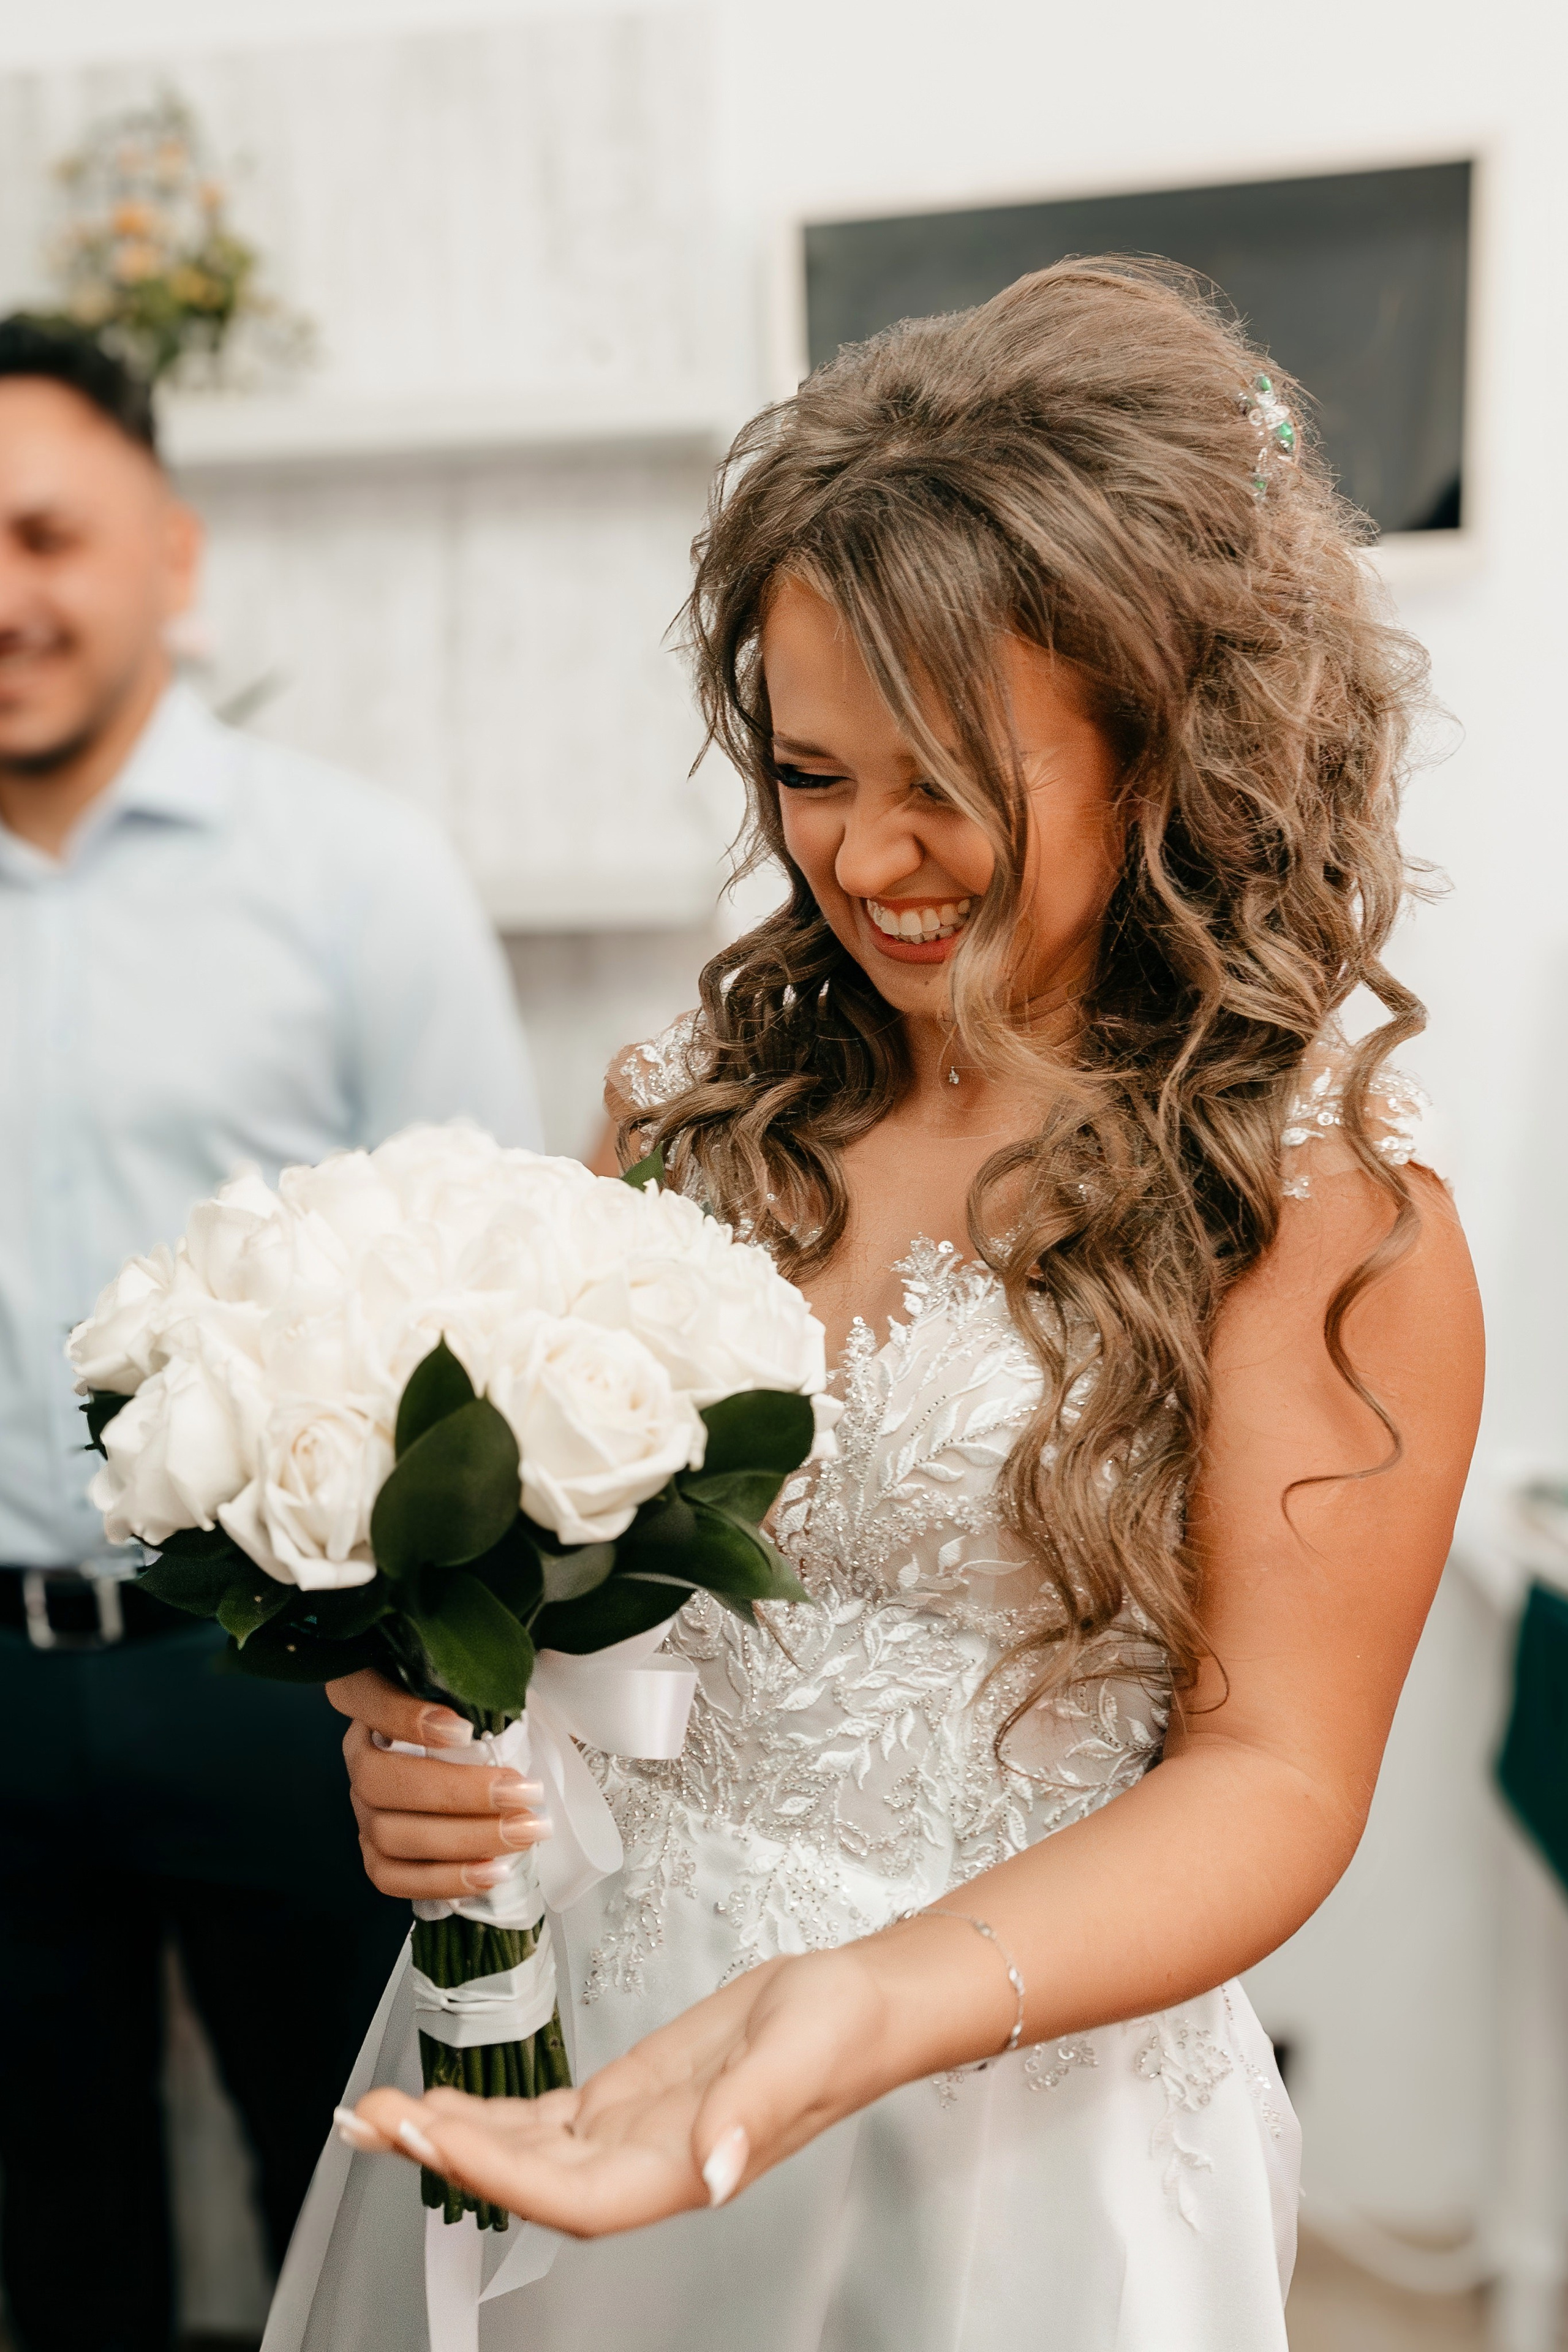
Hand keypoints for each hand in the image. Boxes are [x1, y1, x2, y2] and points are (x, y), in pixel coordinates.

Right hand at [325, 1669, 550, 1901]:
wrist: (466, 1759)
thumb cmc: (476, 1711)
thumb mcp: (475, 1685)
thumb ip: (481, 1684)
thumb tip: (520, 1690)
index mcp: (368, 1694)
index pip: (368, 1697)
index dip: (407, 1718)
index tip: (465, 1729)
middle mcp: (358, 1753)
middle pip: (381, 1780)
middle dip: (459, 1793)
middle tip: (523, 1793)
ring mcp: (360, 1806)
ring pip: (389, 1833)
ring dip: (463, 1840)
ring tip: (523, 1833)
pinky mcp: (372, 1850)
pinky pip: (391, 1877)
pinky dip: (443, 1878)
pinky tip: (493, 1872)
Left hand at [343, 1943, 904, 2232]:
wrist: (860, 2001)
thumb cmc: (840, 2026)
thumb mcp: (801, 2053)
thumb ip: (752, 2113)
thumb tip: (715, 2172)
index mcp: (681, 2170)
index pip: (572, 2194)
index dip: (499, 2172)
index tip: (433, 2131)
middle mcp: (644, 2166)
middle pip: (528, 2179)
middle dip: (446, 2153)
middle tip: (369, 2118)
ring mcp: (631, 2135)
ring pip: (525, 2151)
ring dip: (452, 2135)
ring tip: (378, 2111)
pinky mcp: (627, 2099)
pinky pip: (546, 2121)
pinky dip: (492, 2115)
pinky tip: (445, 2102)